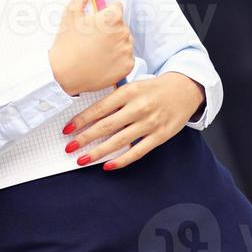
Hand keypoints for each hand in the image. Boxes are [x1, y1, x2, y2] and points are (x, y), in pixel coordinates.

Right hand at [48, 0, 134, 95]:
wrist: (63, 75)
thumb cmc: (66, 42)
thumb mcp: (71, 12)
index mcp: (112, 17)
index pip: (116, 7)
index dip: (103, 14)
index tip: (91, 24)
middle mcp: (124, 32)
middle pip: (121, 24)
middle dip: (109, 28)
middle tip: (91, 39)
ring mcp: (127, 50)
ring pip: (124, 40)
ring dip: (114, 42)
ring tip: (95, 51)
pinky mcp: (128, 66)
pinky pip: (126, 56)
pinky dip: (117, 58)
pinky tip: (102, 61)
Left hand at [61, 72, 203, 170]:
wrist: (184, 89)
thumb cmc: (153, 88)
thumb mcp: (133, 85)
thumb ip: (114, 99)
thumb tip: (88, 115)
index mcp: (129, 91)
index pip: (99, 108)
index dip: (81, 120)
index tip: (67, 129)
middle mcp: (138, 107)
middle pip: (106, 126)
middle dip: (85, 138)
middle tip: (69, 147)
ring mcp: (150, 123)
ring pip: (119, 141)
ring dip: (98, 152)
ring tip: (82, 159)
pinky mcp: (160, 136)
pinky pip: (137, 152)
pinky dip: (121, 160)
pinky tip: (107, 166)